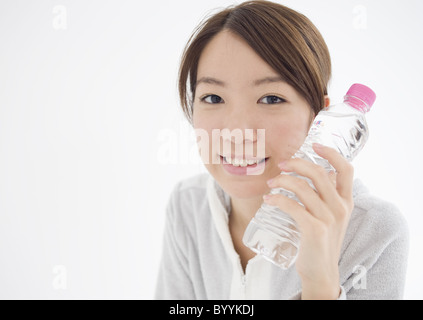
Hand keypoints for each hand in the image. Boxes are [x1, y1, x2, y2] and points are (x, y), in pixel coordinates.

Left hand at [264, 143, 353, 299]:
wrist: (321, 271)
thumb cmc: (321, 240)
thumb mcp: (332, 217)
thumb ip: (327, 197)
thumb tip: (316, 174)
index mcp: (346, 201)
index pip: (346, 169)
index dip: (331, 153)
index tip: (314, 145)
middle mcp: (340, 207)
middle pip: (319, 173)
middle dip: (297, 164)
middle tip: (282, 164)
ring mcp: (328, 219)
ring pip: (303, 188)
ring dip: (283, 181)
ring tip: (271, 184)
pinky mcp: (314, 229)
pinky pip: (293, 206)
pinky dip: (278, 199)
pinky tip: (269, 199)